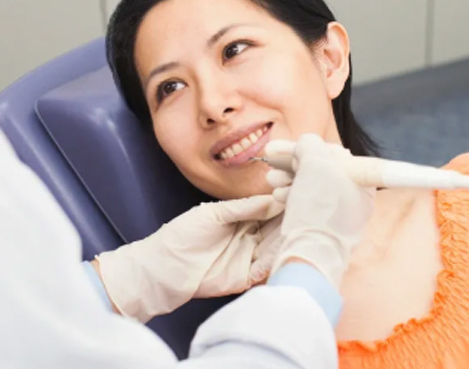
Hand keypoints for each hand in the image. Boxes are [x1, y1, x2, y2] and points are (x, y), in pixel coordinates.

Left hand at [93, 194, 283, 322]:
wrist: (161, 267)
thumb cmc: (181, 235)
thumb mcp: (213, 214)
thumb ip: (243, 207)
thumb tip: (273, 199)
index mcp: (241, 219)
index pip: (268, 209)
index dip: (282, 201)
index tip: (298, 191)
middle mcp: (248, 238)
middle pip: (275, 228)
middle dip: (289, 219)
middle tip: (307, 209)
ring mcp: (247, 258)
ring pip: (273, 248)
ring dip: (286, 240)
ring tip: (300, 228)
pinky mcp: (243, 278)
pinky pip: (264, 270)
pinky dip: (274, 262)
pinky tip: (282, 251)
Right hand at [264, 134, 374, 287]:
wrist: (311, 256)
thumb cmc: (317, 208)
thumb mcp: (314, 166)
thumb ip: (311, 146)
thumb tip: (307, 143)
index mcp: (361, 179)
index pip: (334, 152)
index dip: (308, 145)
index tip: (290, 144)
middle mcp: (355, 195)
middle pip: (321, 168)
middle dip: (293, 160)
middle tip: (271, 156)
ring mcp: (341, 213)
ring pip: (312, 186)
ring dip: (289, 177)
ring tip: (270, 179)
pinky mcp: (325, 227)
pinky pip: (310, 203)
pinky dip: (293, 195)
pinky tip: (277, 195)